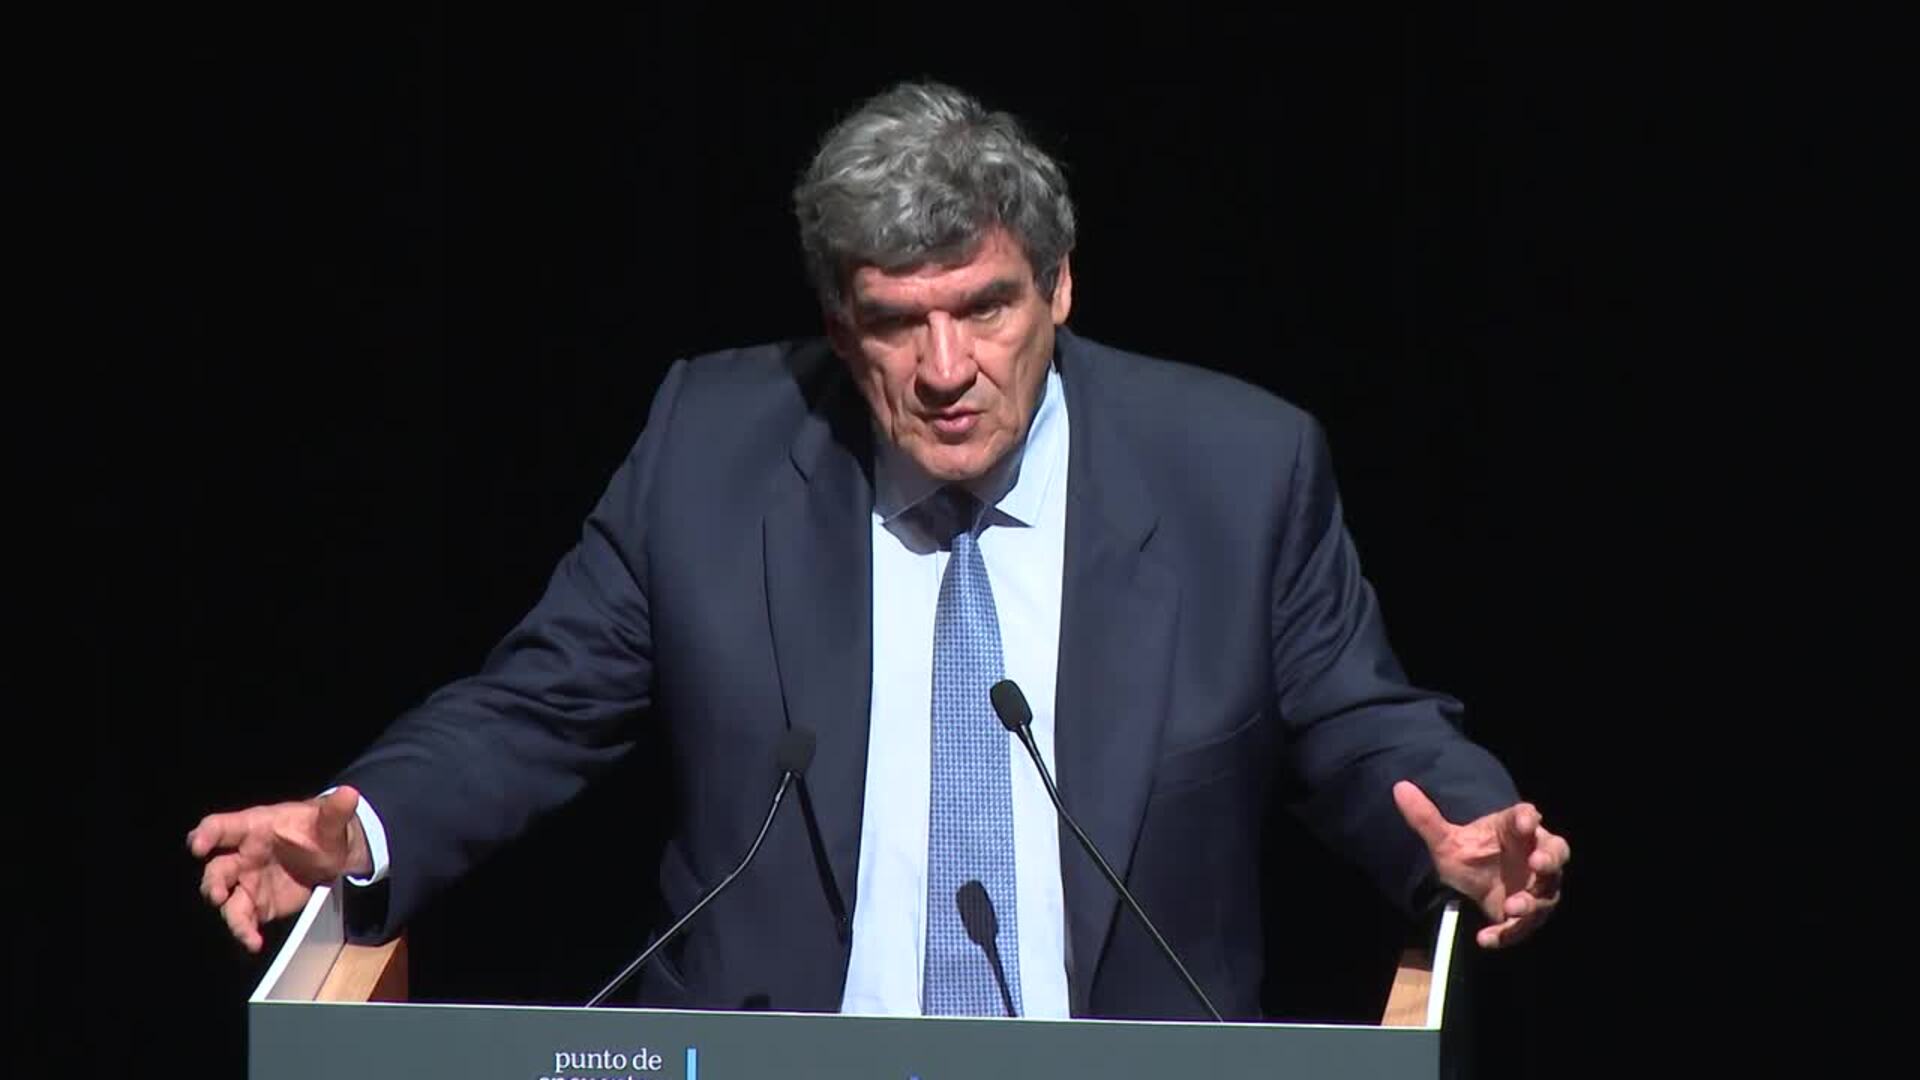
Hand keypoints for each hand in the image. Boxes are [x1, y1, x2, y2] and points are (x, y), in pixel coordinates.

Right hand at [188, 785, 371, 952]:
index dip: (204, 835)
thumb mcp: (331, 819)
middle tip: (218, 894)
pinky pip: (245, 919)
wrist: (331, 854)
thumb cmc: (318, 829)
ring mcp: (246, 882)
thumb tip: (350, 794)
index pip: (219, 827)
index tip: (197, 846)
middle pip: (216, 869)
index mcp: (253, 828)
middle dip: (213, 882)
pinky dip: (246, 932)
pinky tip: (255, 942)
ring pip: (227, 900)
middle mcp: (242, 856)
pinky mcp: (257, 904)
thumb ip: (336, 810)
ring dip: (231, 915)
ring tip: (245, 930)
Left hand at [1393, 781, 1569, 948]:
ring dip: (1532, 901)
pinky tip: (1486, 938)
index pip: (1527, 817)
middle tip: (1537, 863)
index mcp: (1516, 829)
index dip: (1528, 818)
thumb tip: (1399, 787)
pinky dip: (1506, 933)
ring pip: (1547, 892)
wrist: (1474, 882)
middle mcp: (1534, 854)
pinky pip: (1523, 926)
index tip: (1524, 820)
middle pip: (1556, 852)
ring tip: (1513, 906)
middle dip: (1549, 858)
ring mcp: (1536, 885)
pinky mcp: (1529, 914)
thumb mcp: (1445, 840)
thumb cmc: (1471, 853)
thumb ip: (1425, 817)